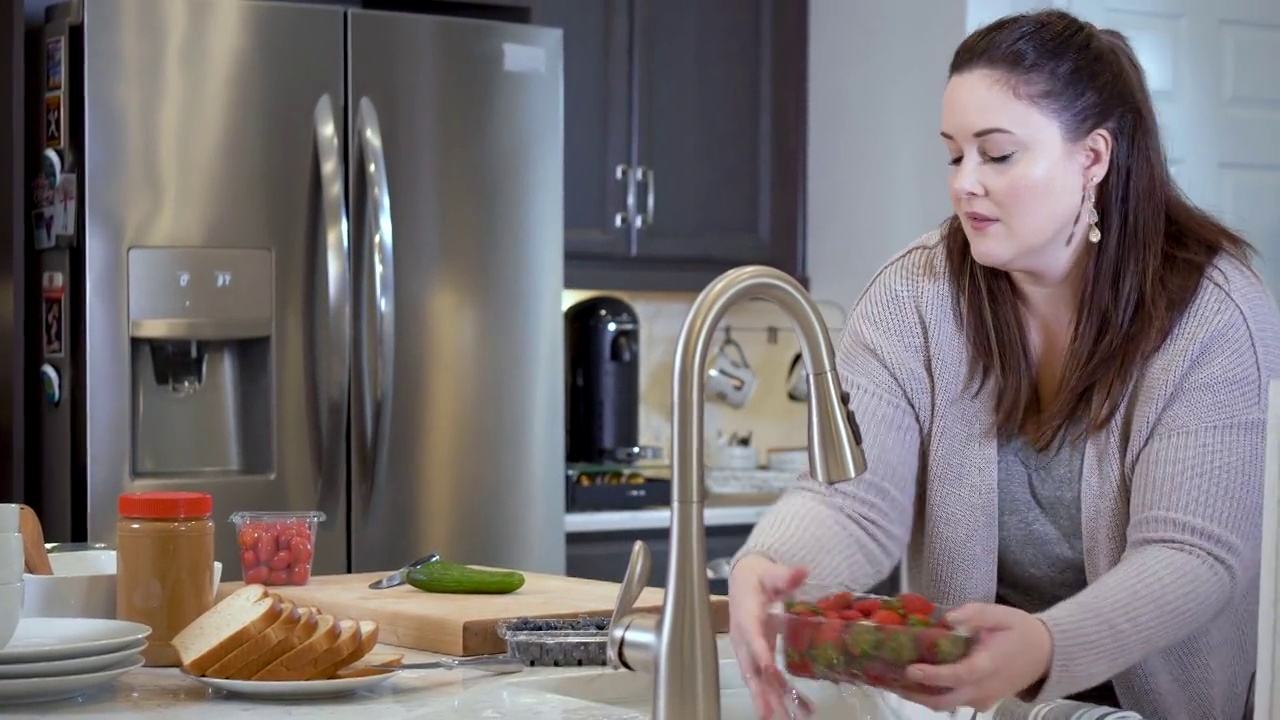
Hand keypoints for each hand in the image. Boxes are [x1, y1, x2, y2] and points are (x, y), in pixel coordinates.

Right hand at [727, 553, 813, 718]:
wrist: (745, 579)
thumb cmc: (758, 576)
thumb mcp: (771, 572)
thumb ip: (785, 575)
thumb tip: (802, 571)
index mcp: (746, 614)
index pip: (751, 635)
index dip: (759, 652)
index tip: (769, 668)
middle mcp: (744, 637)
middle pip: (750, 667)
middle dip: (760, 691)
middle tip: (769, 713)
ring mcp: (750, 649)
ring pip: (757, 678)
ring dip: (770, 698)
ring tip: (784, 718)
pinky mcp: (759, 654)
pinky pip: (768, 677)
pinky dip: (781, 692)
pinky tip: (799, 707)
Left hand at [897, 603, 1052, 711]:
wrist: (1047, 655)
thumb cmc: (1021, 631)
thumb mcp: (1000, 614)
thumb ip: (974, 613)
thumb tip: (948, 617)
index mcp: (989, 665)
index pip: (958, 675)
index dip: (934, 675)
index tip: (910, 669)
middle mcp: (984, 688)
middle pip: (945, 701)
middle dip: (915, 693)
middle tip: (888, 678)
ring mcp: (983, 698)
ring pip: (947, 705)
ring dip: (920, 696)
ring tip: (893, 680)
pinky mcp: (982, 700)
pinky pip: (954, 703)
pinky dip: (933, 695)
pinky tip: (915, 682)